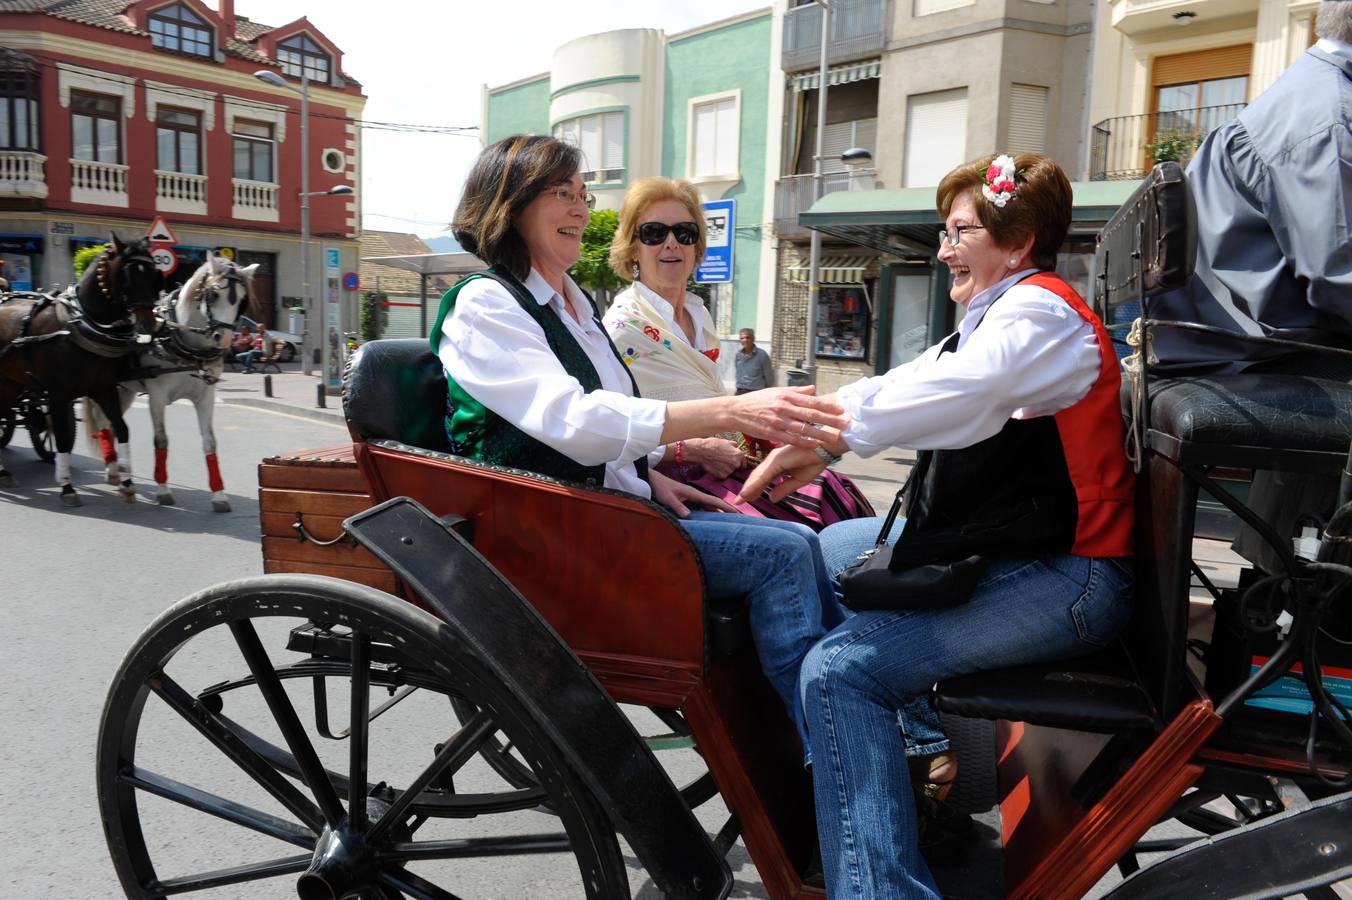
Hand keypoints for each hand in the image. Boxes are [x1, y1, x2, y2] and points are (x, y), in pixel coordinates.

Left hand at [650, 469, 738, 517]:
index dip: (725, 506)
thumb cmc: (661, 488)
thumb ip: (678, 506)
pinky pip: (700, 510)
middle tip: (738, 519)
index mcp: (694, 493)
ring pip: (708, 508)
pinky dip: (707, 514)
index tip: (737, 512)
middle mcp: (695, 496)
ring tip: (728, 522)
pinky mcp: (687, 502)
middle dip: (726, 511)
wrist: (653, 481)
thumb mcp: (668, 498)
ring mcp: (692, 499)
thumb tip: (689, 516)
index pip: (713, 501)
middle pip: (714, 505)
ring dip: (717, 514)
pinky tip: (712, 521)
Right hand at [682, 437, 745, 478]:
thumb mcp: (725, 441)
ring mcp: (729, 471)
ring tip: (717, 463)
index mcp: (739, 455)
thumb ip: (734, 445)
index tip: (734, 463)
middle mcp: (736, 464)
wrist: (701, 451)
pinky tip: (714, 467)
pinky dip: (719, 473)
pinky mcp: (722, 476)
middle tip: (723, 462)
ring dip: (725, 469)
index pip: (744, 463)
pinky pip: (723, 476)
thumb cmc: (712, 444)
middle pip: (737, 468)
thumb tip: (736, 447)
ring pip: (729, 472)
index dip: (739, 463)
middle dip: (732, 466)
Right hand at [726, 387, 848, 449]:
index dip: (828, 406)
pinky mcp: (771, 432)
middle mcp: (784, 407)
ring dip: (820, 434)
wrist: (736, 410)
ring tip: (834, 438)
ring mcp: (778, 420)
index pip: (812, 401)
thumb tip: (813, 388)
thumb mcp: (776, 391)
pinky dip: (804, 442)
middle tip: (845, 424)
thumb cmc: (757, 400)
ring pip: (803, 428)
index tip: (841, 410)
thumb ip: (796, 391)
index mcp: (787, 396)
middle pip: (812, 414)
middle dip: (830, 420)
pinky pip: (791, 438)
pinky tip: (815, 445)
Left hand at [736, 445, 826, 503]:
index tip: (746, 499)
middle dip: (748, 490)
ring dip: (748, 489)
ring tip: (740, 500)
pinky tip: (748, 492)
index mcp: (778, 464)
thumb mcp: (798, 479)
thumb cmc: (815, 459)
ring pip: (757, 477)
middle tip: (738, 501)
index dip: (754, 489)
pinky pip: (764, 475)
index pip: (762, 479)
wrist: (825, 447)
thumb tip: (772, 498)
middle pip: (757, 477)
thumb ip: (784, 488)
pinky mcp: (777, 460)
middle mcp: (773, 460)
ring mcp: (774, 459)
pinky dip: (755, 484)